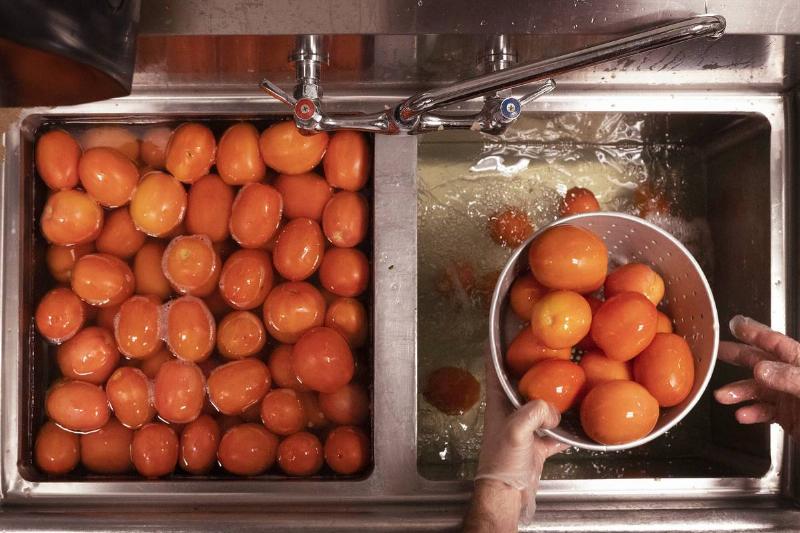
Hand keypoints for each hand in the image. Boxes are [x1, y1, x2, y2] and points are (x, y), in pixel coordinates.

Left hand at [466, 356, 567, 530]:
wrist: (506, 495)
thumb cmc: (501, 464)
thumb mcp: (516, 430)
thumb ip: (534, 411)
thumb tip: (553, 408)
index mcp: (499, 402)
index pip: (495, 367)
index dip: (497, 347)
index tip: (503, 330)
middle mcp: (509, 412)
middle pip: (522, 383)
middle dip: (534, 369)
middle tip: (550, 356)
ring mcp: (523, 429)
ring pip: (540, 406)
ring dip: (554, 398)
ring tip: (569, 386)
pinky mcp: (536, 446)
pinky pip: (554, 432)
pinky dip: (565, 428)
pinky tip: (578, 424)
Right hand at [714, 315, 799, 440]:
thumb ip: (790, 379)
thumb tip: (761, 369)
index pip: (776, 343)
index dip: (754, 332)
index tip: (735, 325)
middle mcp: (794, 379)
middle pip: (762, 363)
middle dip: (739, 357)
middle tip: (717, 353)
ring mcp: (792, 399)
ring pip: (759, 390)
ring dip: (740, 392)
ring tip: (723, 397)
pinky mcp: (790, 418)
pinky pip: (766, 412)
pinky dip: (752, 413)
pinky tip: (743, 416)